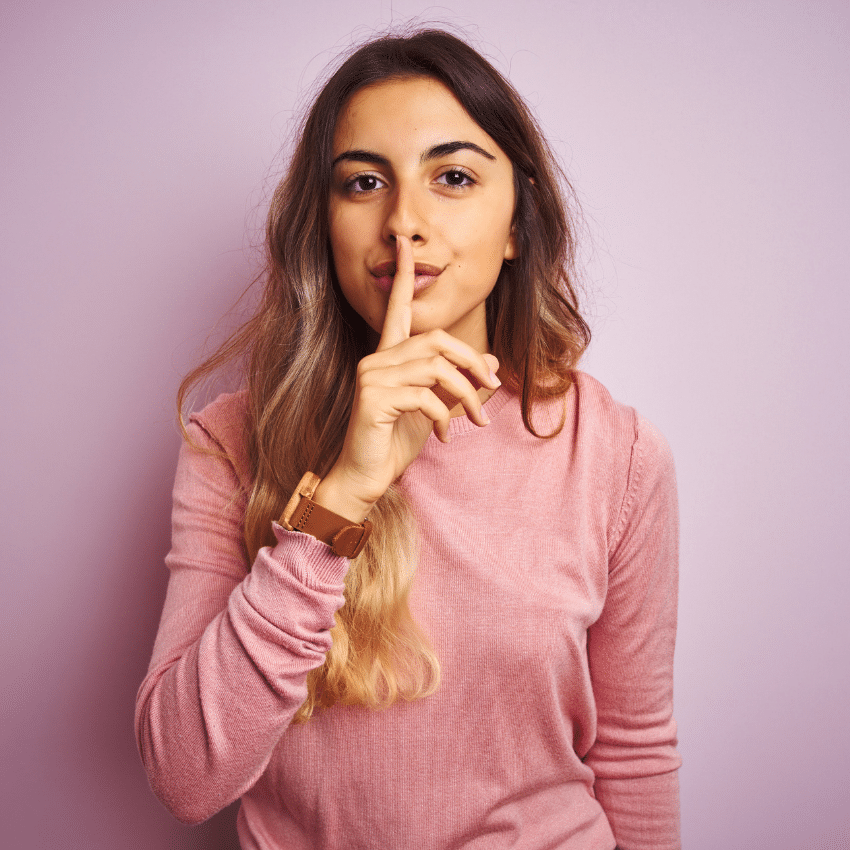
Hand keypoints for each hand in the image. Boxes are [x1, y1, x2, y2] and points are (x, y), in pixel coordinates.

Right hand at [314, 235, 500, 521]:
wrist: (365, 477)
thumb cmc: (395, 442)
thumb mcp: (435, 409)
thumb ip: (458, 385)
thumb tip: (493, 364)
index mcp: (387, 357)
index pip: (396, 309)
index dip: (402, 276)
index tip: (402, 243)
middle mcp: (376, 360)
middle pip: (436, 340)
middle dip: (471, 361)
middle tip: (492, 386)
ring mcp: (372, 378)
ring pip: (436, 368)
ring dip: (466, 395)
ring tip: (476, 421)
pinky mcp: (373, 399)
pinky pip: (425, 396)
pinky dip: (444, 416)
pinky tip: (443, 436)